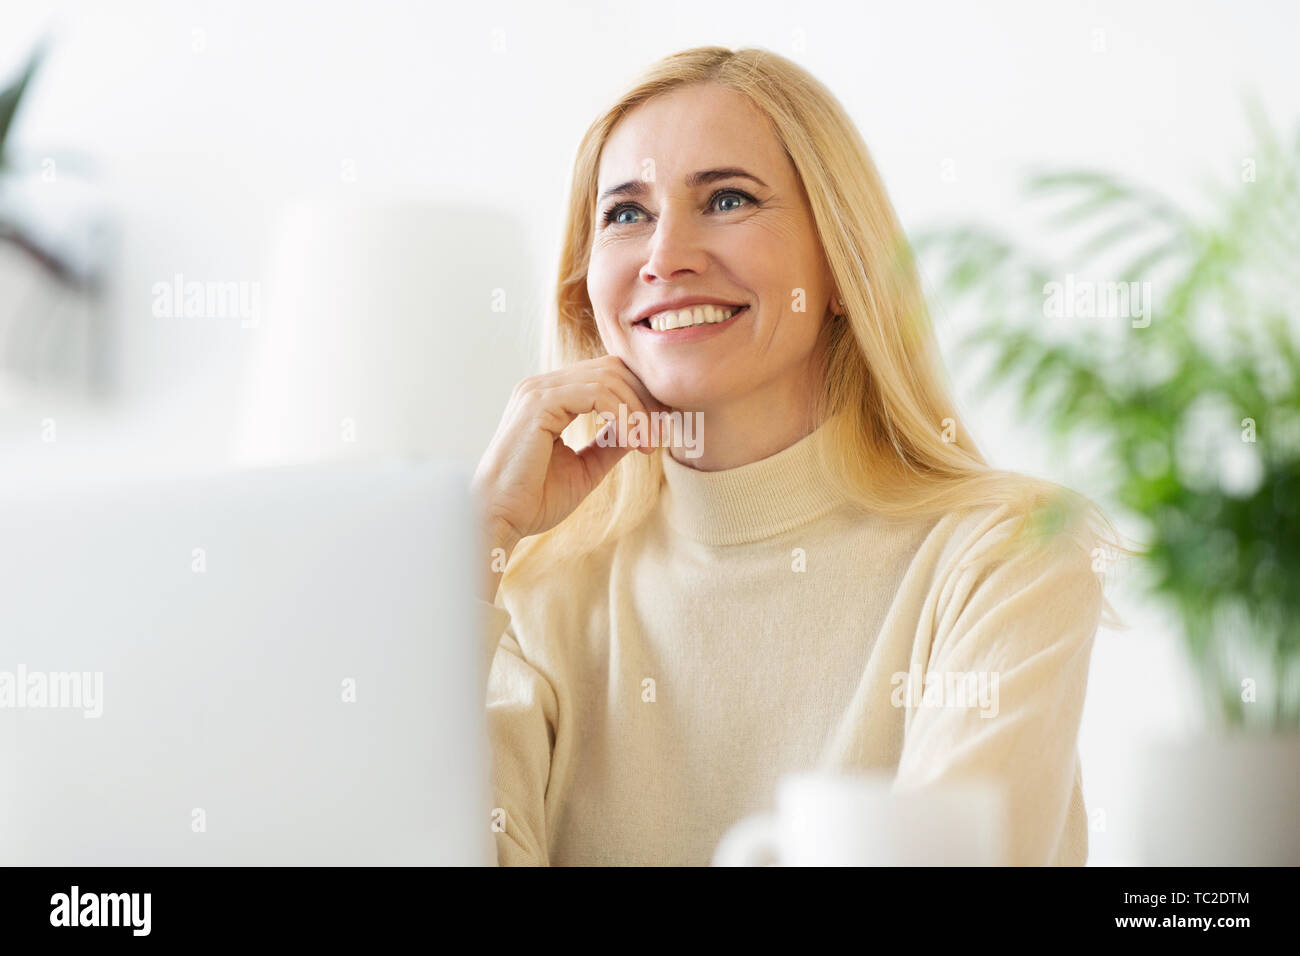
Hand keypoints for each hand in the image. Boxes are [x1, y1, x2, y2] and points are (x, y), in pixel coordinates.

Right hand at [471, 354, 666, 600]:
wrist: (499, 519)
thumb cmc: (533, 500)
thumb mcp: (586, 467)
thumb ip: (611, 443)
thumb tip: (643, 428)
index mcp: (550, 397)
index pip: (607, 376)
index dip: (640, 397)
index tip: (660, 430)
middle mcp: (542, 386)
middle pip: (613, 368)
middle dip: (645, 399)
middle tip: (661, 435)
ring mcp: (538, 390)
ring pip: (609, 378)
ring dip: (638, 411)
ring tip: (648, 444)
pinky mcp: (539, 402)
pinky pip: (597, 394)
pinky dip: (623, 416)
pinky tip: (633, 442)